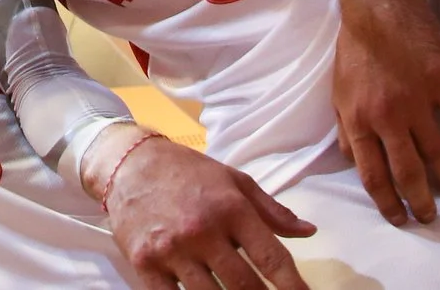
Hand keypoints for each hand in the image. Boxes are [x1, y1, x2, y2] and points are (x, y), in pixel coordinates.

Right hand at [100, 131, 314, 289]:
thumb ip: (272, 210)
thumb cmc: (188, 172)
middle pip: (244, 287)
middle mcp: (203, 230)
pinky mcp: (145, 263)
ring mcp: (172, 249)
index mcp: (231, 208)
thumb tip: (309, 232)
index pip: (272, 259)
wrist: (129, 163)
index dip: (294, 287)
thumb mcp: (234, 181)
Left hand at [331, 0, 439, 224]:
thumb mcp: (338, 90)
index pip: (372, 174)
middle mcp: (387, 117)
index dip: (386, 202)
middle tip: (429, 216)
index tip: (398, 217)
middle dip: (419, 202)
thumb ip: (345, 127)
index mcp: (358, 119)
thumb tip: (351, 159)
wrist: (378, 4)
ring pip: (437, 153)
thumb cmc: (356, 47)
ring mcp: (417, 100)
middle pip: (407, 173)